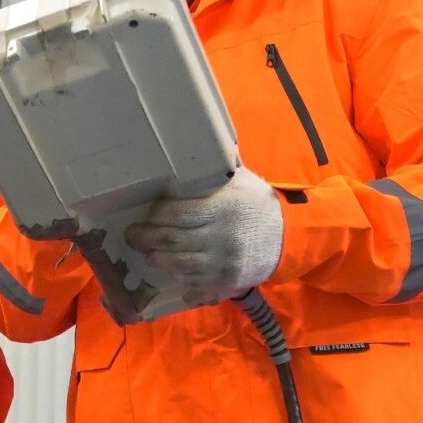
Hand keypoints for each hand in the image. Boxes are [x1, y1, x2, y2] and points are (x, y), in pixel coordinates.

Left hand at [124, 166, 283, 304]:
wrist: (289, 237)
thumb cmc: (259, 205)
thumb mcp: (242, 181)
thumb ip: (217, 167)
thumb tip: (199, 138)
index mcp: (221, 208)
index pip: (176, 213)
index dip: (156, 215)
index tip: (148, 213)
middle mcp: (220, 237)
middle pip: (171, 241)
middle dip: (145, 239)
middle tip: (133, 236)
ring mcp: (223, 262)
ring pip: (179, 265)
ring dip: (158, 259)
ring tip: (149, 253)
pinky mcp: (226, 281)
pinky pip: (196, 284)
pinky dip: (180, 279)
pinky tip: (172, 272)